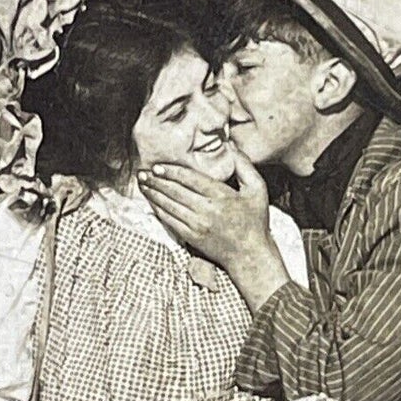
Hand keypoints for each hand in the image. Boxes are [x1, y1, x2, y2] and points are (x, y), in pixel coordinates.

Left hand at [138, 151, 289, 311]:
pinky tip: (151, 202)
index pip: (190, 179)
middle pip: (175, 191)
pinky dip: (158, 210)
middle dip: (156, 181)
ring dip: (153, 194)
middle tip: (142, 172)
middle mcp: (207, 210)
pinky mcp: (191, 237)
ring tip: (142, 184)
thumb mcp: (257, 189)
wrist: (250, 255)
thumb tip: (230, 146)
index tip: (158, 166)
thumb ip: (244, 166)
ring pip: (169, 206)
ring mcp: (197, 225)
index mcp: (221, 196)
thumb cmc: (255, 220)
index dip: (172, 172)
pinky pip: (170, 221)